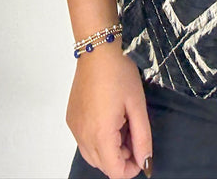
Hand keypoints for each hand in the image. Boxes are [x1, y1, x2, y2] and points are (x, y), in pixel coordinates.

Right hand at [66, 45, 152, 178]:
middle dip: (122, 157)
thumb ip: (142, 138)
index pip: (114, 171)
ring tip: (123, 124)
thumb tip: (145, 162)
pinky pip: (84, 140)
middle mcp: (82, 136)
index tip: (141, 152)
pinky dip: (98, 139)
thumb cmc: (119, 73)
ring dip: (109, 149)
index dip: (131, 169)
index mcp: (100, 134)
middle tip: (134, 133)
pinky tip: (109, 117)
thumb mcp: (137, 105)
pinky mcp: (71, 119)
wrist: (97, 50)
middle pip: (103, 165)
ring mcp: (74, 128)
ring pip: (92, 155)